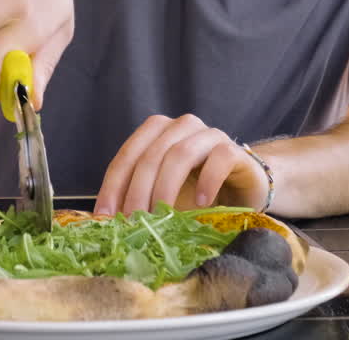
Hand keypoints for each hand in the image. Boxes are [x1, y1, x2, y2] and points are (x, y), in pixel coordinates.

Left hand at [94, 114, 269, 215]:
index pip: (128, 154)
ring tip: (161, 217)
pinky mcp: (234, 150)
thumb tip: (108, 222)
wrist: (244, 189)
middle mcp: (182, 126)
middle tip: (133, 221)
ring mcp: (209, 135)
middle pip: (151, 155)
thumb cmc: (198, 192)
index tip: (104, 215)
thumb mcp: (163, 194)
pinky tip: (201, 204)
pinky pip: (219, 159)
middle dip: (137, 191)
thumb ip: (140, 198)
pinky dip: (206, 182)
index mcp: (158, 131)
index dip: (113, 185)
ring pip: (180, 154)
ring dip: (165, 188)